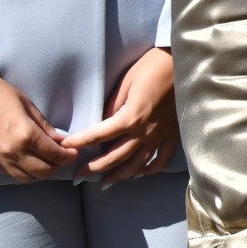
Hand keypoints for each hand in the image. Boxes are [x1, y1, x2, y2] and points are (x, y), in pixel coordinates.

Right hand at [0, 75, 70, 181]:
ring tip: (48, 162)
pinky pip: (12, 175)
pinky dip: (25, 173)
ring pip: (27, 178)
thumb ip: (44, 126)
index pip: (53, 154)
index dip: (67, 156)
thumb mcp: (27, 105)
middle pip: (43, 171)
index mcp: (25, 135)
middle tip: (63, 158)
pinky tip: (30, 163)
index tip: (73, 153)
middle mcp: (13, 152)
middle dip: (57, 166)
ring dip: (41, 173)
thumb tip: (58, 140)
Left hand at [63, 46, 177, 182]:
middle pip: (115, 157)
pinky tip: (138, 174)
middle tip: (76, 176)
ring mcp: (160, 135)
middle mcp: (145, 131)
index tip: (65, 147)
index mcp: (131, 116)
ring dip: (118, 176)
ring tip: (103, 184)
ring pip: (137, 165)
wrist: (181, 63)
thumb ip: (112, 106)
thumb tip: (102, 123)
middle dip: (93, 168)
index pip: (99, 134)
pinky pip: (161, 159)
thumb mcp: (125, 83)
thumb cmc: (151, 67)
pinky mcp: (172, 134)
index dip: (80, 142)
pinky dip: (150, 170)